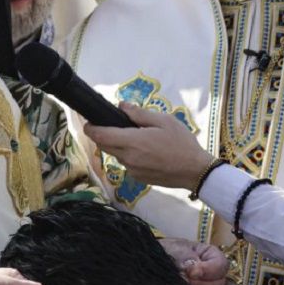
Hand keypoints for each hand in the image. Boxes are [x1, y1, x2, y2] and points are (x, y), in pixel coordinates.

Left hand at [84, 103, 213, 189]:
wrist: (195, 171)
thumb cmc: (181, 143)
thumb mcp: (164, 121)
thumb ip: (139, 114)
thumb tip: (121, 106)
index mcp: (132, 142)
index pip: (100, 136)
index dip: (90, 128)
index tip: (88, 122)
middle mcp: (128, 158)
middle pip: (104, 145)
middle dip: (103, 135)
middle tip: (112, 125)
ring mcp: (132, 170)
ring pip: (116, 155)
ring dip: (118, 145)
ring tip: (135, 137)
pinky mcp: (138, 178)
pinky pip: (126, 163)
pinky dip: (129, 155)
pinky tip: (145, 151)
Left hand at [158, 237, 228, 284]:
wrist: (148, 267)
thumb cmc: (164, 253)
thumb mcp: (175, 249)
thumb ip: (187, 257)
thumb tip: (194, 270)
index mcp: (210, 257)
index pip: (222, 266)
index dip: (209, 270)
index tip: (192, 272)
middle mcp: (211, 275)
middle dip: (200, 284)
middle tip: (183, 280)